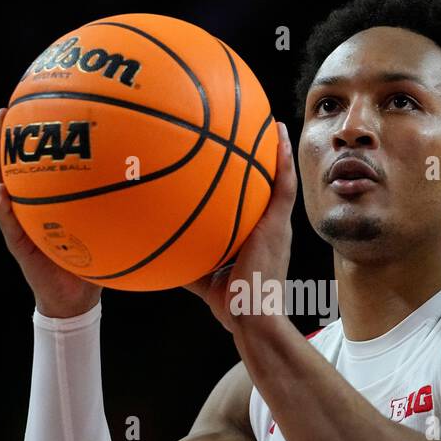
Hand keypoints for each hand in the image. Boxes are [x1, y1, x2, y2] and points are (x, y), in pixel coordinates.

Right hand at [0, 107, 101, 318]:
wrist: (76, 297)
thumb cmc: (92, 260)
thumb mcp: (107, 226)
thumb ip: (120, 203)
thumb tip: (153, 176)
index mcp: (48, 198)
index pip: (39, 161)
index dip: (34, 134)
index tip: (34, 102)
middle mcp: (30, 206)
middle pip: (14, 166)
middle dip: (6, 137)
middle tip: (4, 110)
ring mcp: (20, 224)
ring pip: (3, 189)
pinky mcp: (20, 245)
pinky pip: (10, 224)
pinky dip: (5, 207)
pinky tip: (2, 191)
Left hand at [183, 122, 296, 333]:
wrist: (250, 316)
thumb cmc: (231, 303)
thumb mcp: (204, 275)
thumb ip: (187, 258)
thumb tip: (158, 249)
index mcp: (258, 237)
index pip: (256, 203)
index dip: (253, 180)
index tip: (246, 159)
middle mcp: (271, 227)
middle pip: (271, 186)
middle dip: (268, 159)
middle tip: (262, 132)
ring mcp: (277, 225)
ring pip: (282, 181)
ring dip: (279, 152)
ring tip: (274, 125)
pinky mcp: (277, 225)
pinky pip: (283, 186)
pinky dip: (282, 161)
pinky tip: (279, 137)